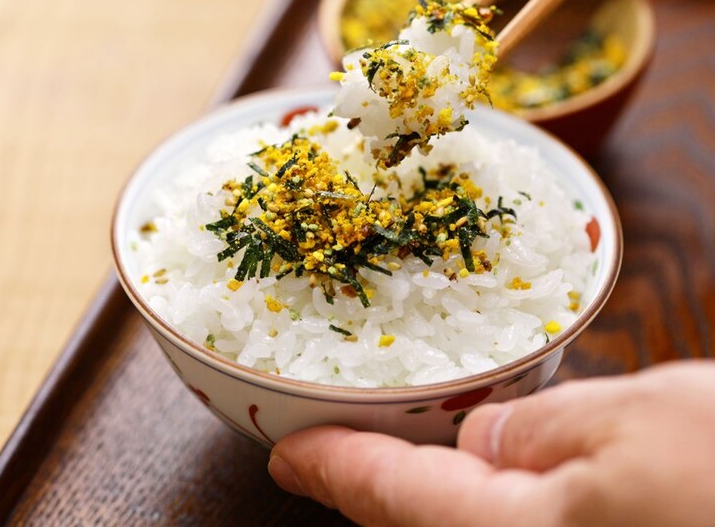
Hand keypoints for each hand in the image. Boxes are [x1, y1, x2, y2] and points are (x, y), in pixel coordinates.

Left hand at [268, 360, 714, 526]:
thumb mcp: (643, 421)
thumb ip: (541, 431)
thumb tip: (484, 436)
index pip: (389, 498)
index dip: (328, 468)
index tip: (283, 454)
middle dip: (374, 488)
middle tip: (333, 449)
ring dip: (433, 497)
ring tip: (407, 452)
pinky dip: (493, 506)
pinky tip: (506, 473)